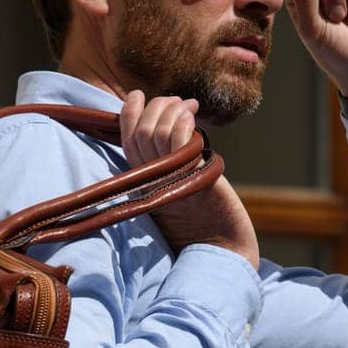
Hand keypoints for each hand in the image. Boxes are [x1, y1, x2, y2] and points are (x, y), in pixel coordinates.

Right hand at [119, 90, 258, 270]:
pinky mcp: (194, 182)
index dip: (129, 114)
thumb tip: (164, 124)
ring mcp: (171, 182)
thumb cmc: (204, 222)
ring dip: (174, 110)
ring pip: (158, 131)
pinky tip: (195, 119)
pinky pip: (180, 141)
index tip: (138, 96)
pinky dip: (184, 122)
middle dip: (158, 106)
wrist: (222, 252)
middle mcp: (151, 184)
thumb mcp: (176, 188)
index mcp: (141, 185)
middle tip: (179, 103)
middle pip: (142, 131)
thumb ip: (164, 163)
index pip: (125, 140)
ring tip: (190, 108)